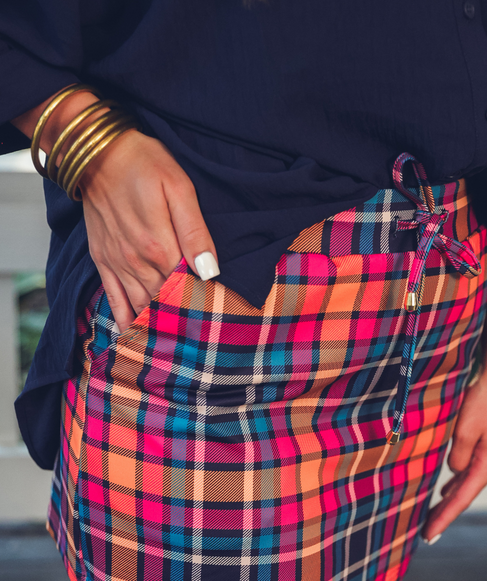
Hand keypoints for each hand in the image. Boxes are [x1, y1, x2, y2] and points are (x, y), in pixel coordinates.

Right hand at [11, 88, 217, 333]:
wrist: (95, 153)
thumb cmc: (143, 163)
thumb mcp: (179, 188)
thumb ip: (195, 232)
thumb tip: (210, 271)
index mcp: (160, 248)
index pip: (187, 288)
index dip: (202, 305)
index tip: (216, 320)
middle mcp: (137, 263)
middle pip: (164, 302)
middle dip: (182, 319)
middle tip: (200, 339)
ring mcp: (117, 264)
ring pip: (140, 305)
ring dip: (156, 325)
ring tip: (174, 345)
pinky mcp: (103, 261)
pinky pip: (113, 299)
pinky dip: (125, 319)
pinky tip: (134, 336)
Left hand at [422, 308, 486, 542]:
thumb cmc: (482, 400)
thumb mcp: (462, 430)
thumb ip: (455, 455)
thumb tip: (452, 470)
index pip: (461, 499)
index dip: (443, 518)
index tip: (428, 536)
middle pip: (464, 495)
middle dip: (444, 512)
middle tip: (425, 533)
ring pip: (465, 483)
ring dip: (449, 497)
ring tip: (431, 514)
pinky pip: (468, 469)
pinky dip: (455, 481)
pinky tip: (445, 487)